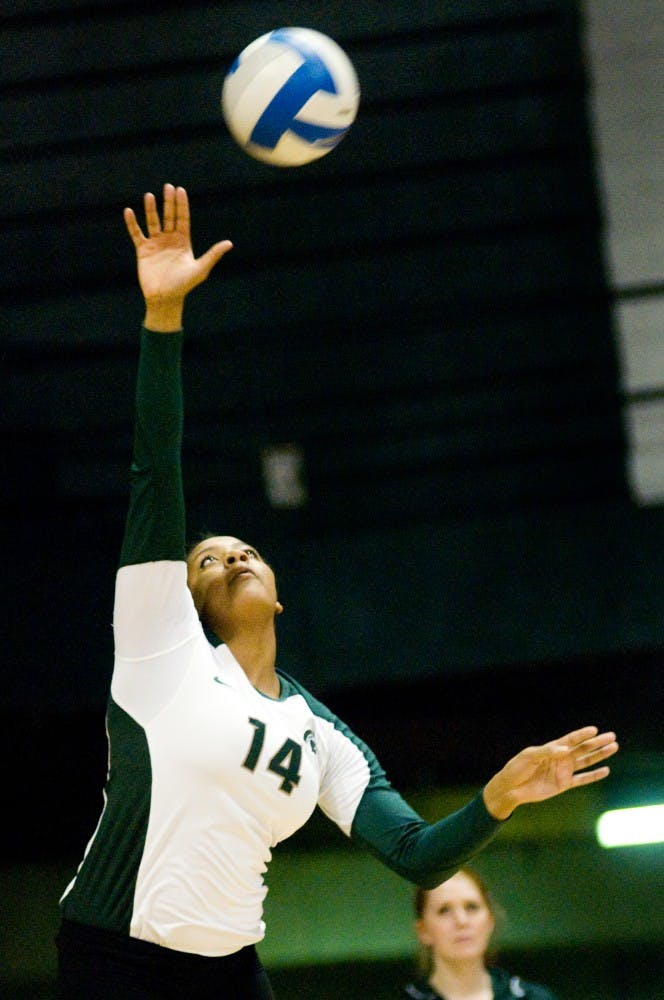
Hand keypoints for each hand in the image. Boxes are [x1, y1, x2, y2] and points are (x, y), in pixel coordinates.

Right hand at [124, 183, 232, 330]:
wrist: (165, 298)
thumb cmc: (184, 285)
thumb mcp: (200, 269)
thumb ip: (213, 254)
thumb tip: (230, 243)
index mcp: (183, 242)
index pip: (183, 219)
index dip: (182, 205)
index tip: (180, 190)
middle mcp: (169, 240)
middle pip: (169, 217)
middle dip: (169, 202)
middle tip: (168, 186)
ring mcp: (156, 244)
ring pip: (152, 222)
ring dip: (151, 210)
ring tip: (149, 196)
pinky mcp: (143, 250)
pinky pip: (136, 234)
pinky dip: (132, 224)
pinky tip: (128, 211)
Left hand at [482, 726, 618, 820]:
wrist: (511, 788)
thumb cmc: (517, 769)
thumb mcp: (529, 757)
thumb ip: (547, 752)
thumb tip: (565, 750)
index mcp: (552, 748)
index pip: (571, 739)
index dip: (582, 734)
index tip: (594, 730)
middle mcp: (560, 758)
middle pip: (582, 748)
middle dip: (597, 742)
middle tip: (612, 736)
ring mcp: (563, 771)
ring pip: (586, 761)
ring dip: (599, 755)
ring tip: (613, 748)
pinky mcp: (564, 784)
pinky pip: (582, 779)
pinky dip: (594, 776)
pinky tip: (605, 770)